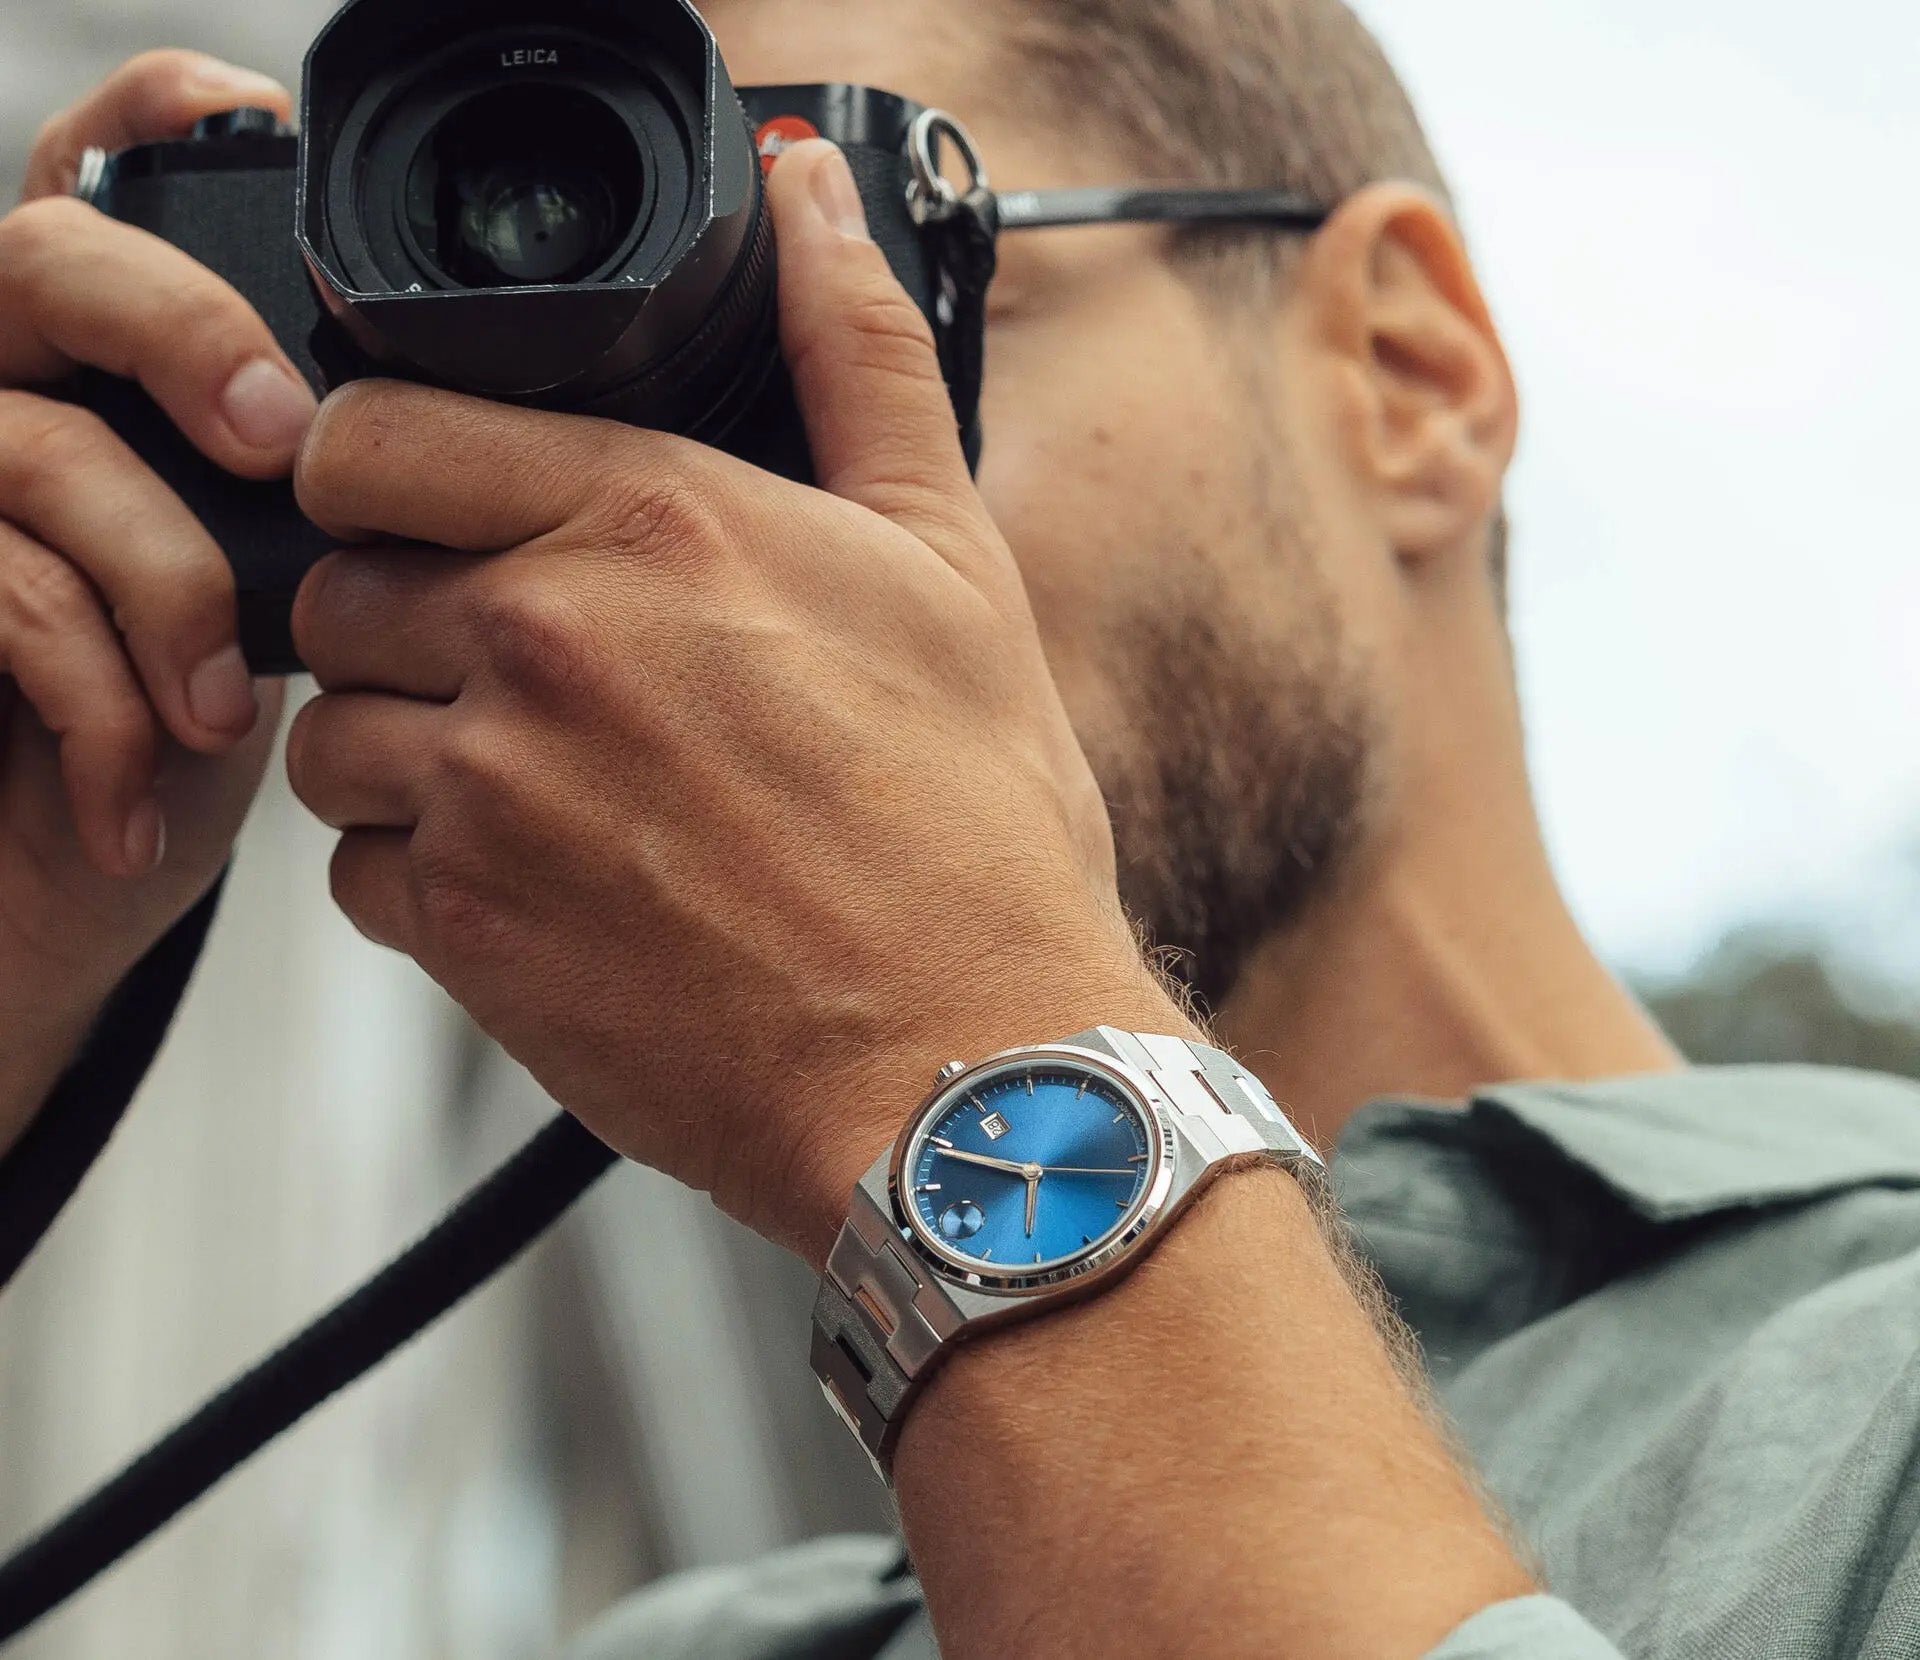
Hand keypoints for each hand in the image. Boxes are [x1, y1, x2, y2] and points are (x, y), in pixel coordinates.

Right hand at [0, 52, 303, 1124]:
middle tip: (282, 445)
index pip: (108, 175)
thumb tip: (452, 437)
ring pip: (41, 444)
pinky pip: (6, 590)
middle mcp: (10, 385)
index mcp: (104, 361)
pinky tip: (141, 788)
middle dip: (185, 335)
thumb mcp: (275, 591)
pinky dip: (100, 704)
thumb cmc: (181, 732)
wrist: (55, 889)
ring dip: (164, 585)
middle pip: (52, 257)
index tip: (271, 148)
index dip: (167, 127)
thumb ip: (314, 484)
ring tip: (217, 712)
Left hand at [286, 140, 1182, 1263]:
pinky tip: (546, 885)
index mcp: (650, 522)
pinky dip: (424, 875)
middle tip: (528, 670)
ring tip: (545, 789)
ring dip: (408, 750)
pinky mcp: (467, 932)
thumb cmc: (973, 830)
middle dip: (409, 616)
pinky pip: (358, 873)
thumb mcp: (949, 559)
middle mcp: (543, 642)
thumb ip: (855, 356)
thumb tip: (813, 201)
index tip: (432, 508)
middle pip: (338, 583)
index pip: (372, 433)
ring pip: (334, 733)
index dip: (385, 468)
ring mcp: (489, 794)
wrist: (964, 1064)